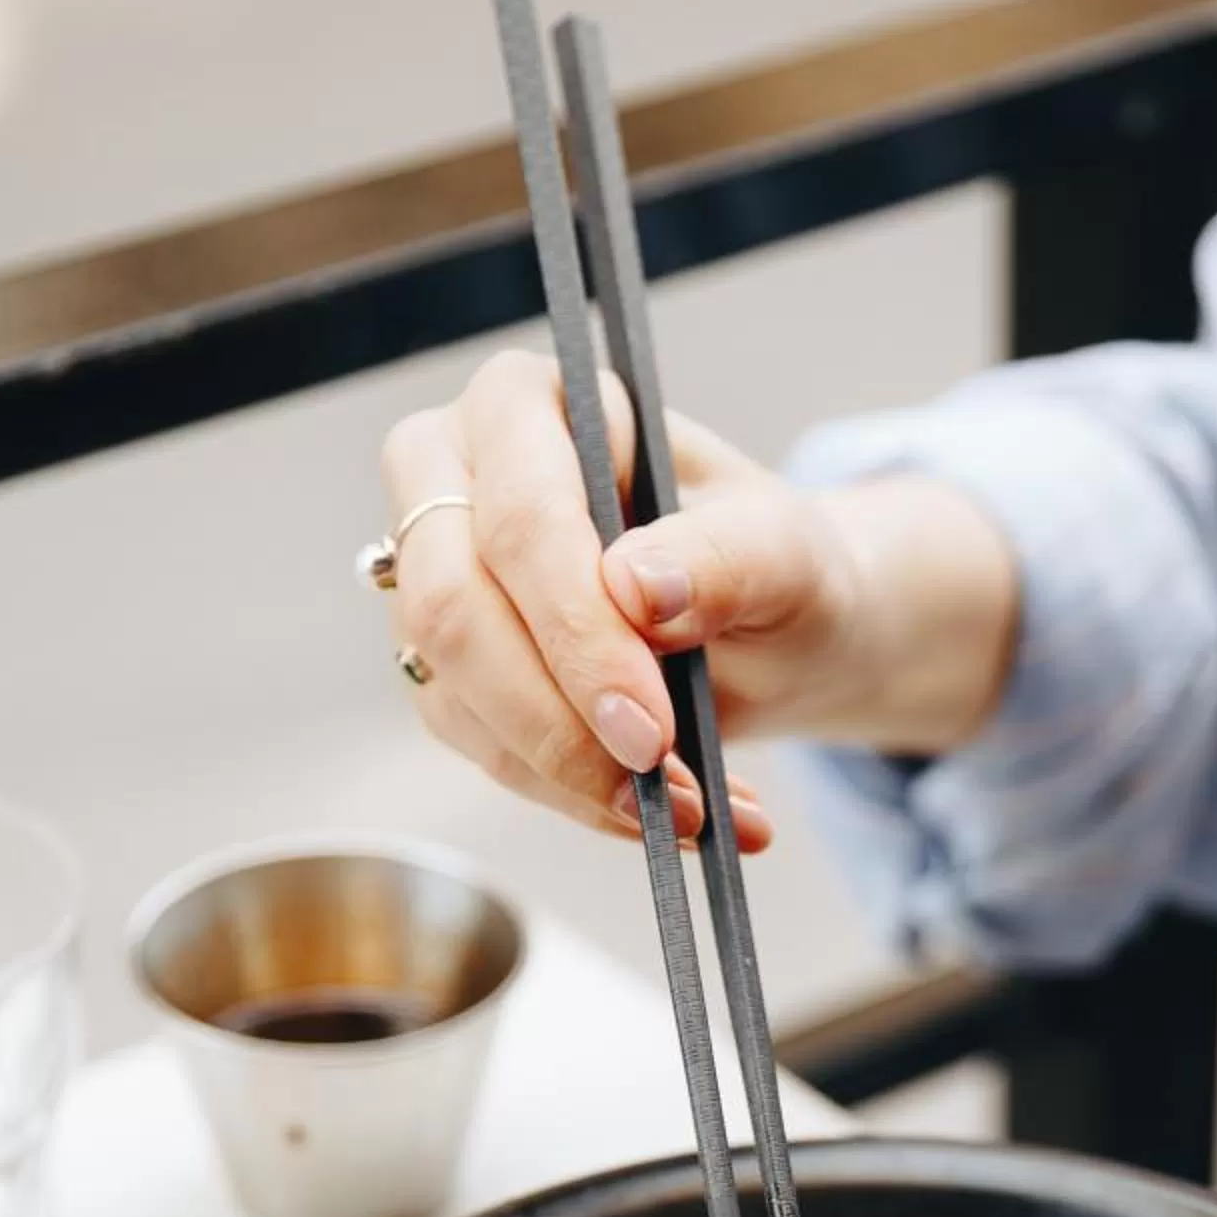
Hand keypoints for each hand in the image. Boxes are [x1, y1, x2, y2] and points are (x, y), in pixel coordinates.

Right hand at [378, 350, 1016, 843]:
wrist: (769, 628)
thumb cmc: (769, 561)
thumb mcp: (783, 550)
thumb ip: (722, 558)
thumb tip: (638, 589)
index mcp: (524, 405)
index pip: (519, 518)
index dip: (576, 630)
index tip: (651, 724)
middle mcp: (450, 479)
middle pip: (452, 608)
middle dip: (557, 717)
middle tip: (659, 784)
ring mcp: (433, 578)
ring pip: (457, 694)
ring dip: (574, 775)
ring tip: (689, 810)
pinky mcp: (446, 670)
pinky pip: (485, 749)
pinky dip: (576, 797)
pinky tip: (658, 811)